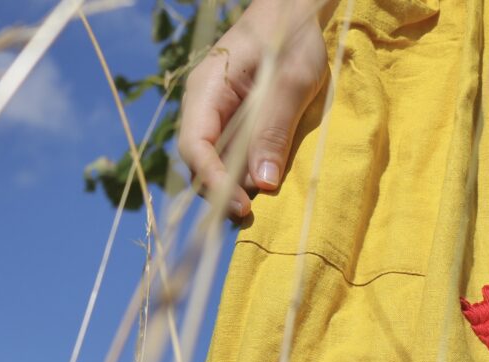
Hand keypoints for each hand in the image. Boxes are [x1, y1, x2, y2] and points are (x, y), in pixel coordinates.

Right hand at [178, 0, 330, 219]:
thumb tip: (263, 182)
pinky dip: (248, 174)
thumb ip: (274, 129)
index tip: (241, 204)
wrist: (293, 15)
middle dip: (221, 190)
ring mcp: (221, 116)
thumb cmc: (291, 39)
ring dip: (235, 186)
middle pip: (200, 160)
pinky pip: (236, 155)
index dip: (213, 179)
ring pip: (217, 162)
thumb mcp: (290, 82)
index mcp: (207, 89)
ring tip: (260, 206)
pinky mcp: (238, 123)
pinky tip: (266, 185)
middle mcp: (206, 107)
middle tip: (251, 214)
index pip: (195, 145)